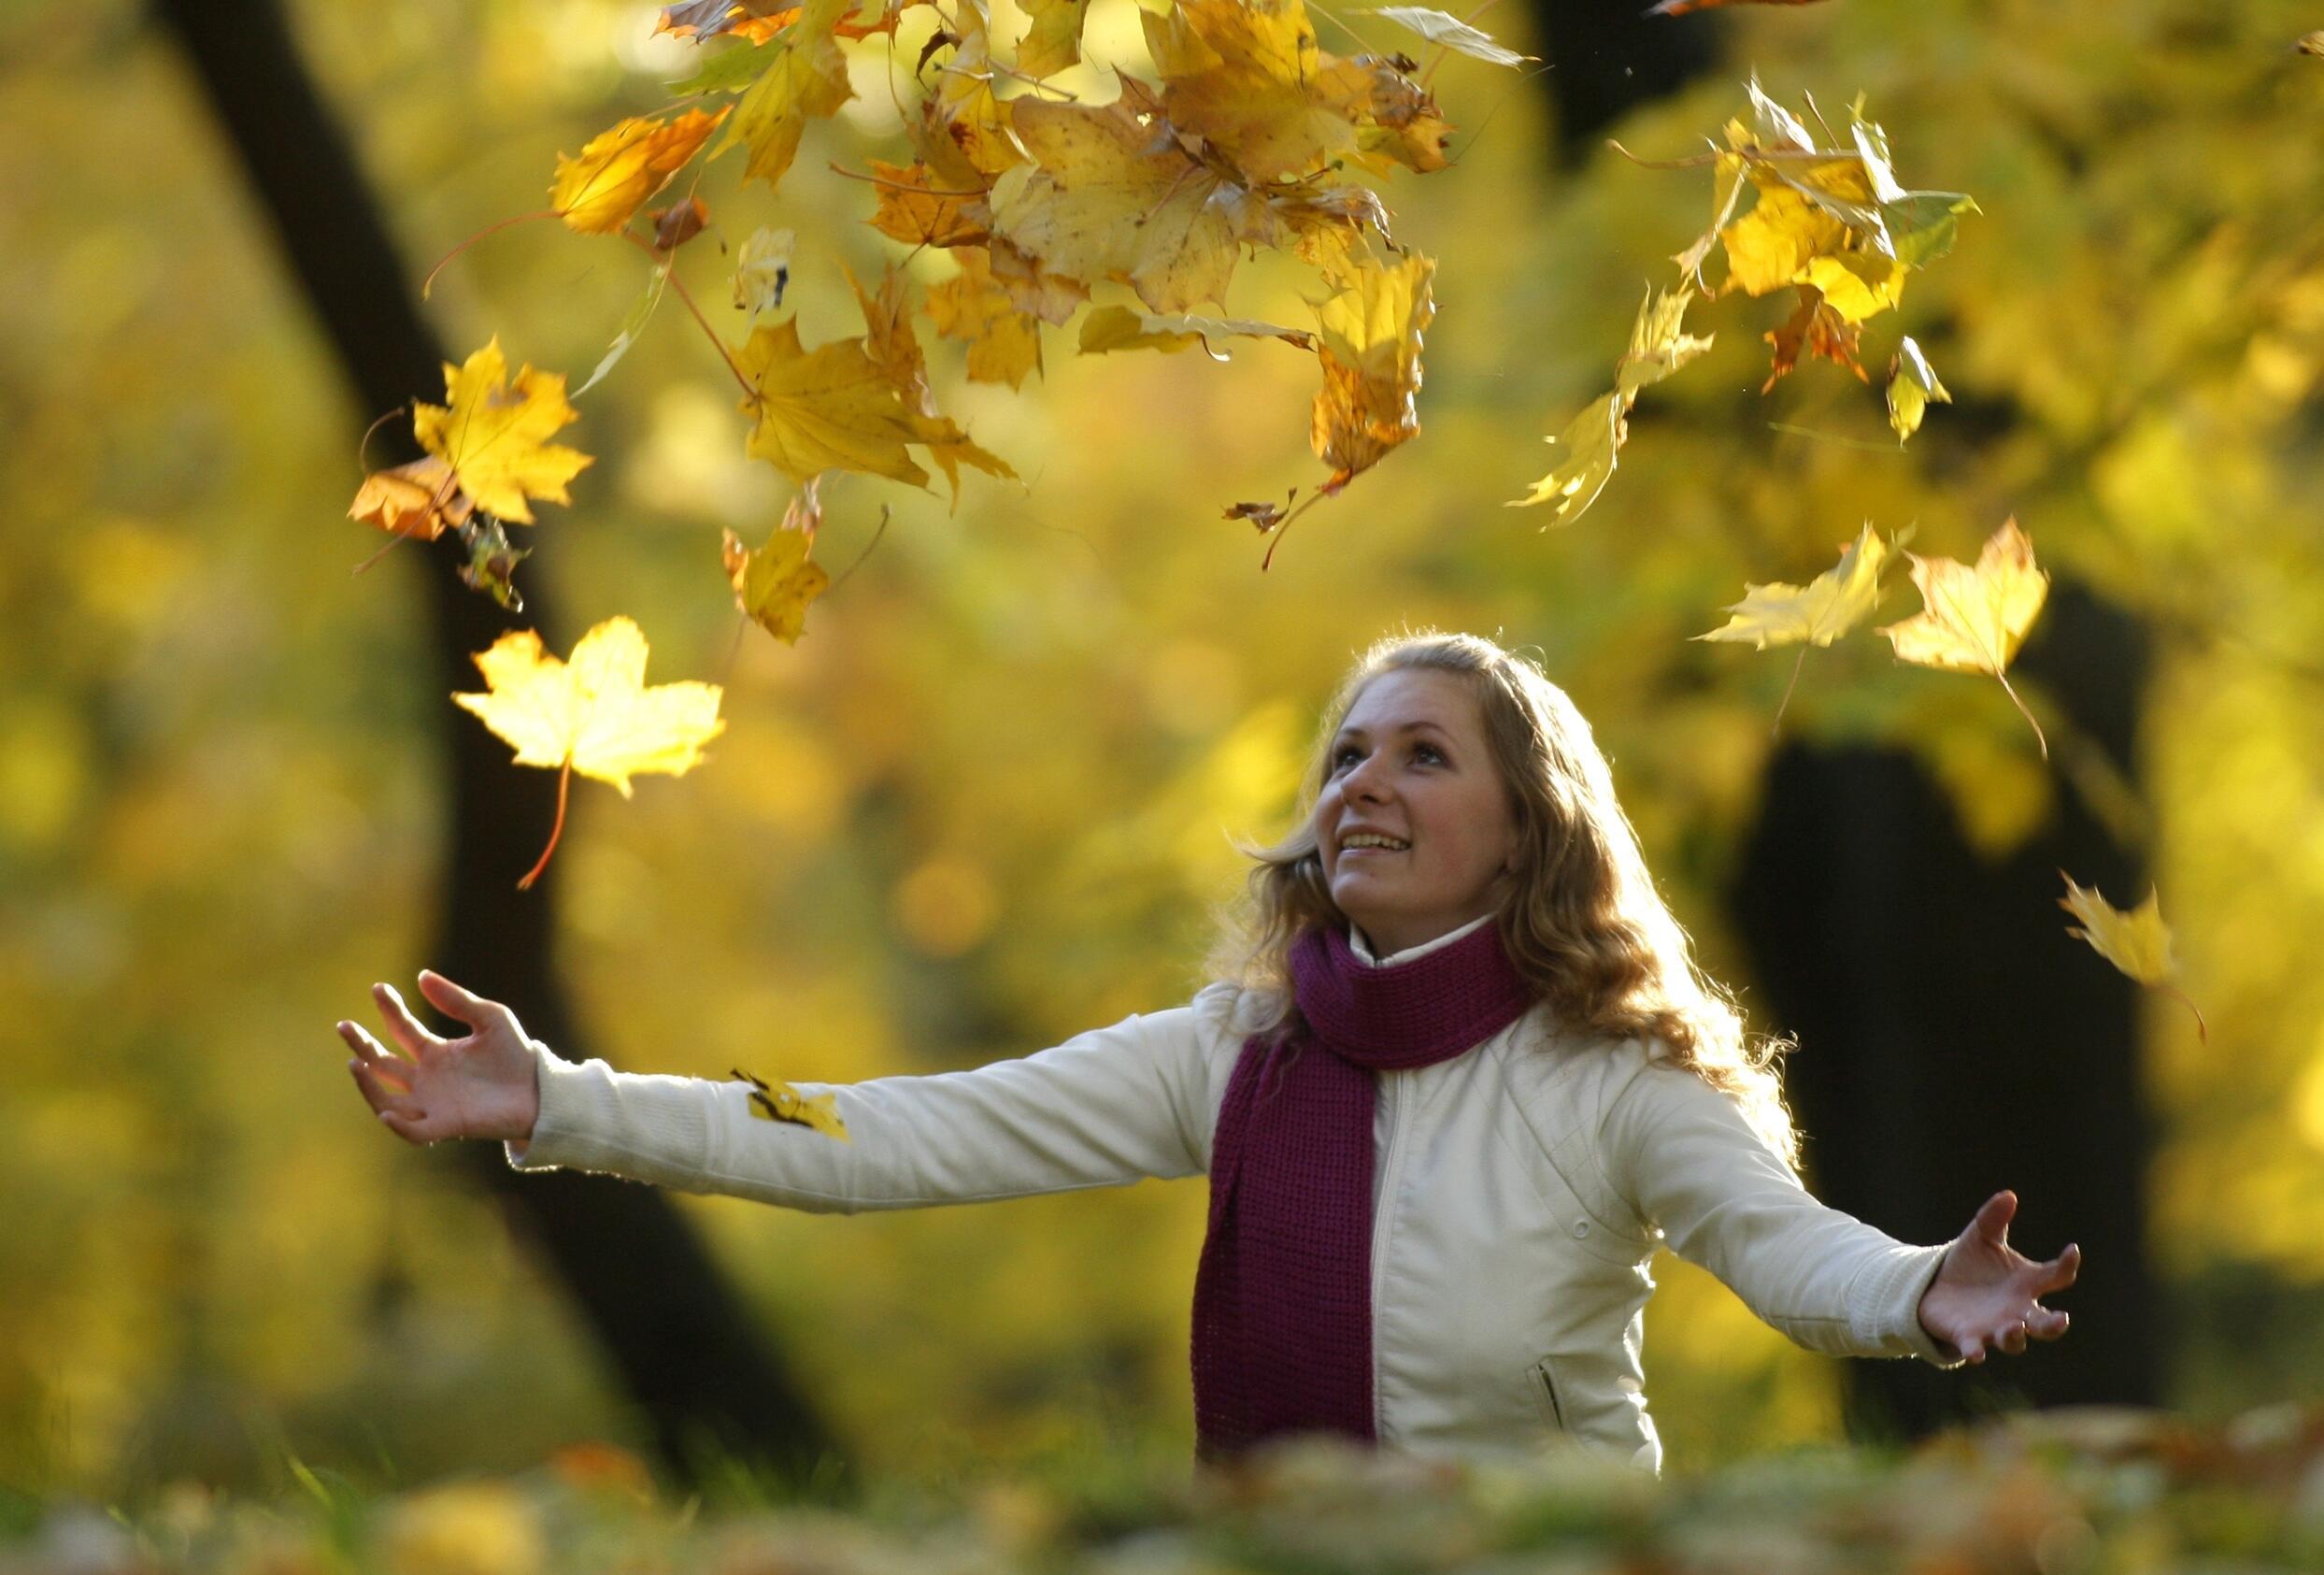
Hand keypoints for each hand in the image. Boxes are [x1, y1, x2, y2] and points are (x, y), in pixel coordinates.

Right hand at [338, 971, 541, 1146]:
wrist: (542, 1090)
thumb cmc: (516, 1055)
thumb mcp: (490, 1018)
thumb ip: (457, 1000)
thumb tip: (422, 975)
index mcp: (436, 1053)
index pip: (402, 1030)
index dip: (389, 1009)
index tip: (379, 988)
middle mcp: (427, 1079)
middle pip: (383, 1064)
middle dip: (362, 1045)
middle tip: (344, 1025)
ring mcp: (433, 1103)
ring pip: (386, 1099)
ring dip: (367, 1084)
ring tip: (356, 1062)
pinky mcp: (447, 1125)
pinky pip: (413, 1130)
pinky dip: (398, 1124)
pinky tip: (386, 1111)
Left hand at [1917, 1189, 2079, 1363]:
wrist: (1936, 1285)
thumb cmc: (1971, 1263)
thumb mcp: (1980, 1236)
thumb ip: (1993, 1218)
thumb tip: (2009, 1195)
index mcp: (2026, 1284)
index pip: (2056, 1276)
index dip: (2067, 1265)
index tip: (2072, 1250)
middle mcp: (2017, 1311)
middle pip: (2044, 1323)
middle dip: (2053, 1325)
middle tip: (2061, 1320)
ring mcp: (1995, 1327)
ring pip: (2014, 1340)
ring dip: (2016, 1337)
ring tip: (2014, 1328)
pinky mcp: (1968, 1337)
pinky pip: (1974, 1348)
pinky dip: (1976, 1352)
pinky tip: (1976, 1354)